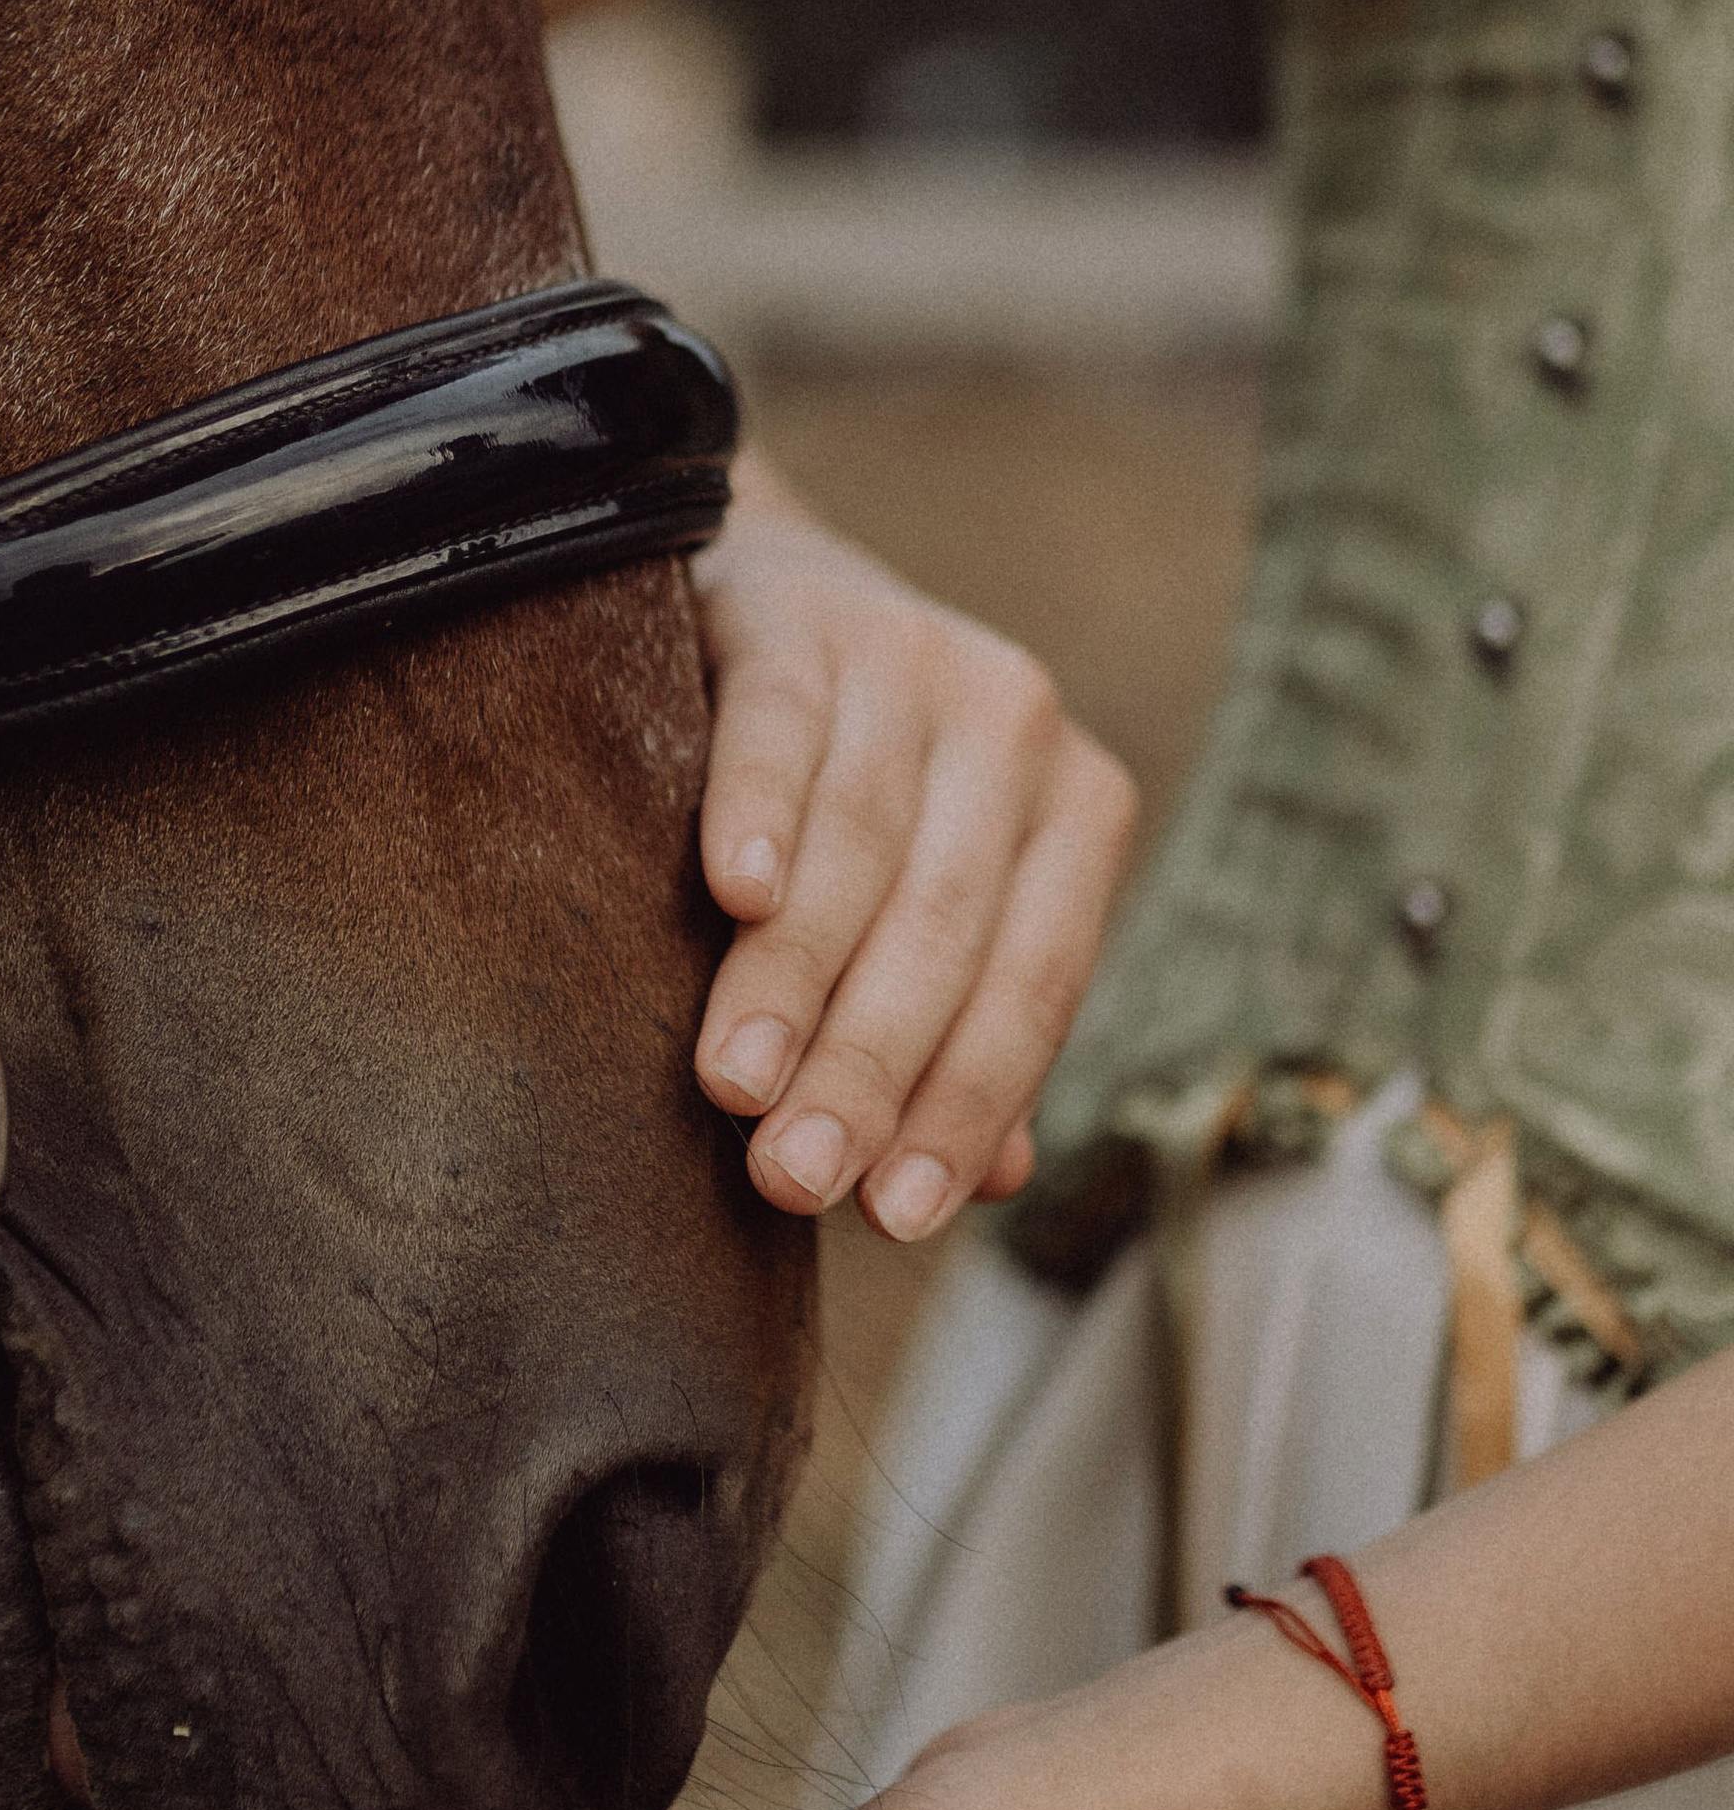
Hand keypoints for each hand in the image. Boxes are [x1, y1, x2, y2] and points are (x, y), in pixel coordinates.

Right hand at [690, 456, 1136, 1239]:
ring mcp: (913, 656)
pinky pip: (783, 725)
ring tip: (735, 1087)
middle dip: (867, 1065)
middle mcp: (1017, 723)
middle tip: (789, 1176)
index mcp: (1078, 807)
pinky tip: (731, 894)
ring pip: (861, 842)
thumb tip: (990, 1179)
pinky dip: (759, 812)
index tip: (892, 1215)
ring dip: (793, 978)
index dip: (965, 1104)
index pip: (1033, 983)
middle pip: (944, 925)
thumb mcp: (934, 899)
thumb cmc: (860, 798)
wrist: (776, 595)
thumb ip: (966, 1027)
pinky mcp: (803, 617)